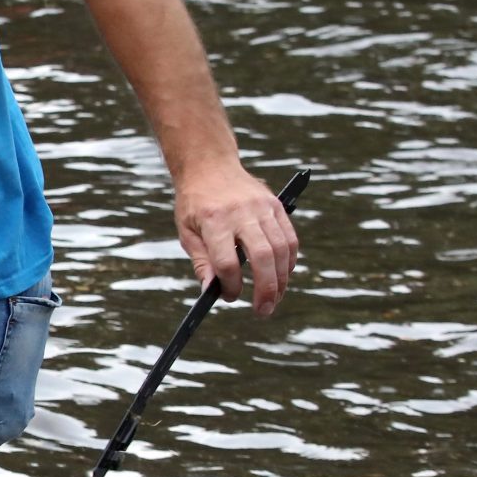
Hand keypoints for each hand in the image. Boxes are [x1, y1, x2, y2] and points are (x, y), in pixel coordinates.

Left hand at [174, 166, 299, 316]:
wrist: (209, 165)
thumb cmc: (195, 203)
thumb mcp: (187, 231)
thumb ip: (201, 261)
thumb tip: (211, 291)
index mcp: (213, 220)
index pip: (227, 262)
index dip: (230, 285)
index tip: (230, 295)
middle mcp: (241, 213)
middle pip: (261, 256)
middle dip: (265, 288)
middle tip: (263, 310)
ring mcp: (262, 208)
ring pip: (280, 249)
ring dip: (281, 279)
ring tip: (274, 298)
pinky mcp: (275, 206)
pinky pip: (289, 238)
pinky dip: (289, 260)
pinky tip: (282, 276)